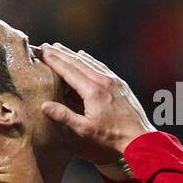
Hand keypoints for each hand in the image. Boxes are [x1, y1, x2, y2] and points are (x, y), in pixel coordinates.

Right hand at [40, 44, 155, 163]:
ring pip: (89, 61)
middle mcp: (103, 80)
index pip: (69, 70)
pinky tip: (83, 56)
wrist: (139, 136)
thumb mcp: (85, 129)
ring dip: (73, 53)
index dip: (54, 60)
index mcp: (93, 91)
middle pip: (78, 61)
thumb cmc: (112, 135)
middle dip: (60, 53)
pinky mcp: (120, 83)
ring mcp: (113, 80)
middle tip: (46, 45)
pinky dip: (88, 59)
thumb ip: (65, 116)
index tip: (42, 52)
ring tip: (60, 47)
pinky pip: (101, 66)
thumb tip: (45, 106)